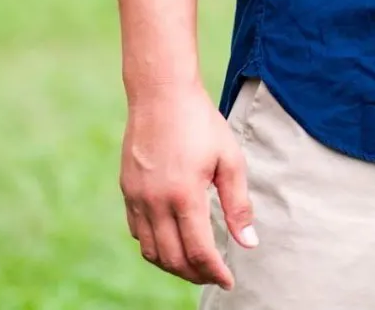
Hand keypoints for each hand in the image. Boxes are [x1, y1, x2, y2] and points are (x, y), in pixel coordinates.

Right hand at [120, 79, 256, 287]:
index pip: (199, 251)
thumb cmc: (201, 122)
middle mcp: (155, 202)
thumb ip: (238, 204)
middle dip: (195, 274)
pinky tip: (171, 241)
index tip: (229, 281)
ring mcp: (136, 198)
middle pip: (173, 259)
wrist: (161, 93)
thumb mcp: (229, 158)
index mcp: (184, 195)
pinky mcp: (127, 190)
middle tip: (214, 275)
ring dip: (173, 265)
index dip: (215, 272)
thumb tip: (248, 243)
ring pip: (150, 252)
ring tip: (194, 264)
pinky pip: (137, 232)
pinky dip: (154, 246)